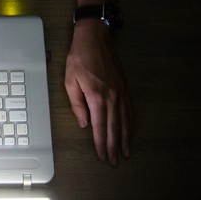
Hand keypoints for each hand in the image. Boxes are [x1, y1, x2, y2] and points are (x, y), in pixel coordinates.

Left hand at [63, 19, 131, 165]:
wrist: (95, 38)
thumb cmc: (79, 58)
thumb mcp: (70, 80)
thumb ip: (77, 104)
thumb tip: (85, 123)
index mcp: (96, 97)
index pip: (99, 127)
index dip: (100, 143)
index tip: (102, 156)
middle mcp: (112, 97)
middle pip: (114, 128)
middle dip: (114, 146)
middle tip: (115, 161)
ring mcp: (120, 92)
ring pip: (125, 121)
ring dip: (125, 139)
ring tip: (126, 152)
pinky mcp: (124, 87)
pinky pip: (130, 110)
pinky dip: (131, 124)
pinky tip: (130, 132)